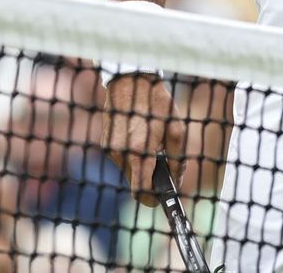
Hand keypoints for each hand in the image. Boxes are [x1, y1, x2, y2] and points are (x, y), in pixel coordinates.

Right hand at [102, 73, 185, 207]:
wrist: (130, 82)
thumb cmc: (157, 104)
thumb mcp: (176, 128)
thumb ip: (177, 158)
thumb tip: (177, 179)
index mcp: (139, 151)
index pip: (141, 190)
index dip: (152, 200)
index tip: (162, 201)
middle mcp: (120, 153)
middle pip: (135, 183)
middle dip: (150, 182)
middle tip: (166, 174)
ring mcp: (110, 149)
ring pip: (128, 172)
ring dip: (142, 168)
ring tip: (154, 149)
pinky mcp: (105, 144)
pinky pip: (121, 160)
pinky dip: (133, 157)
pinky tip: (142, 141)